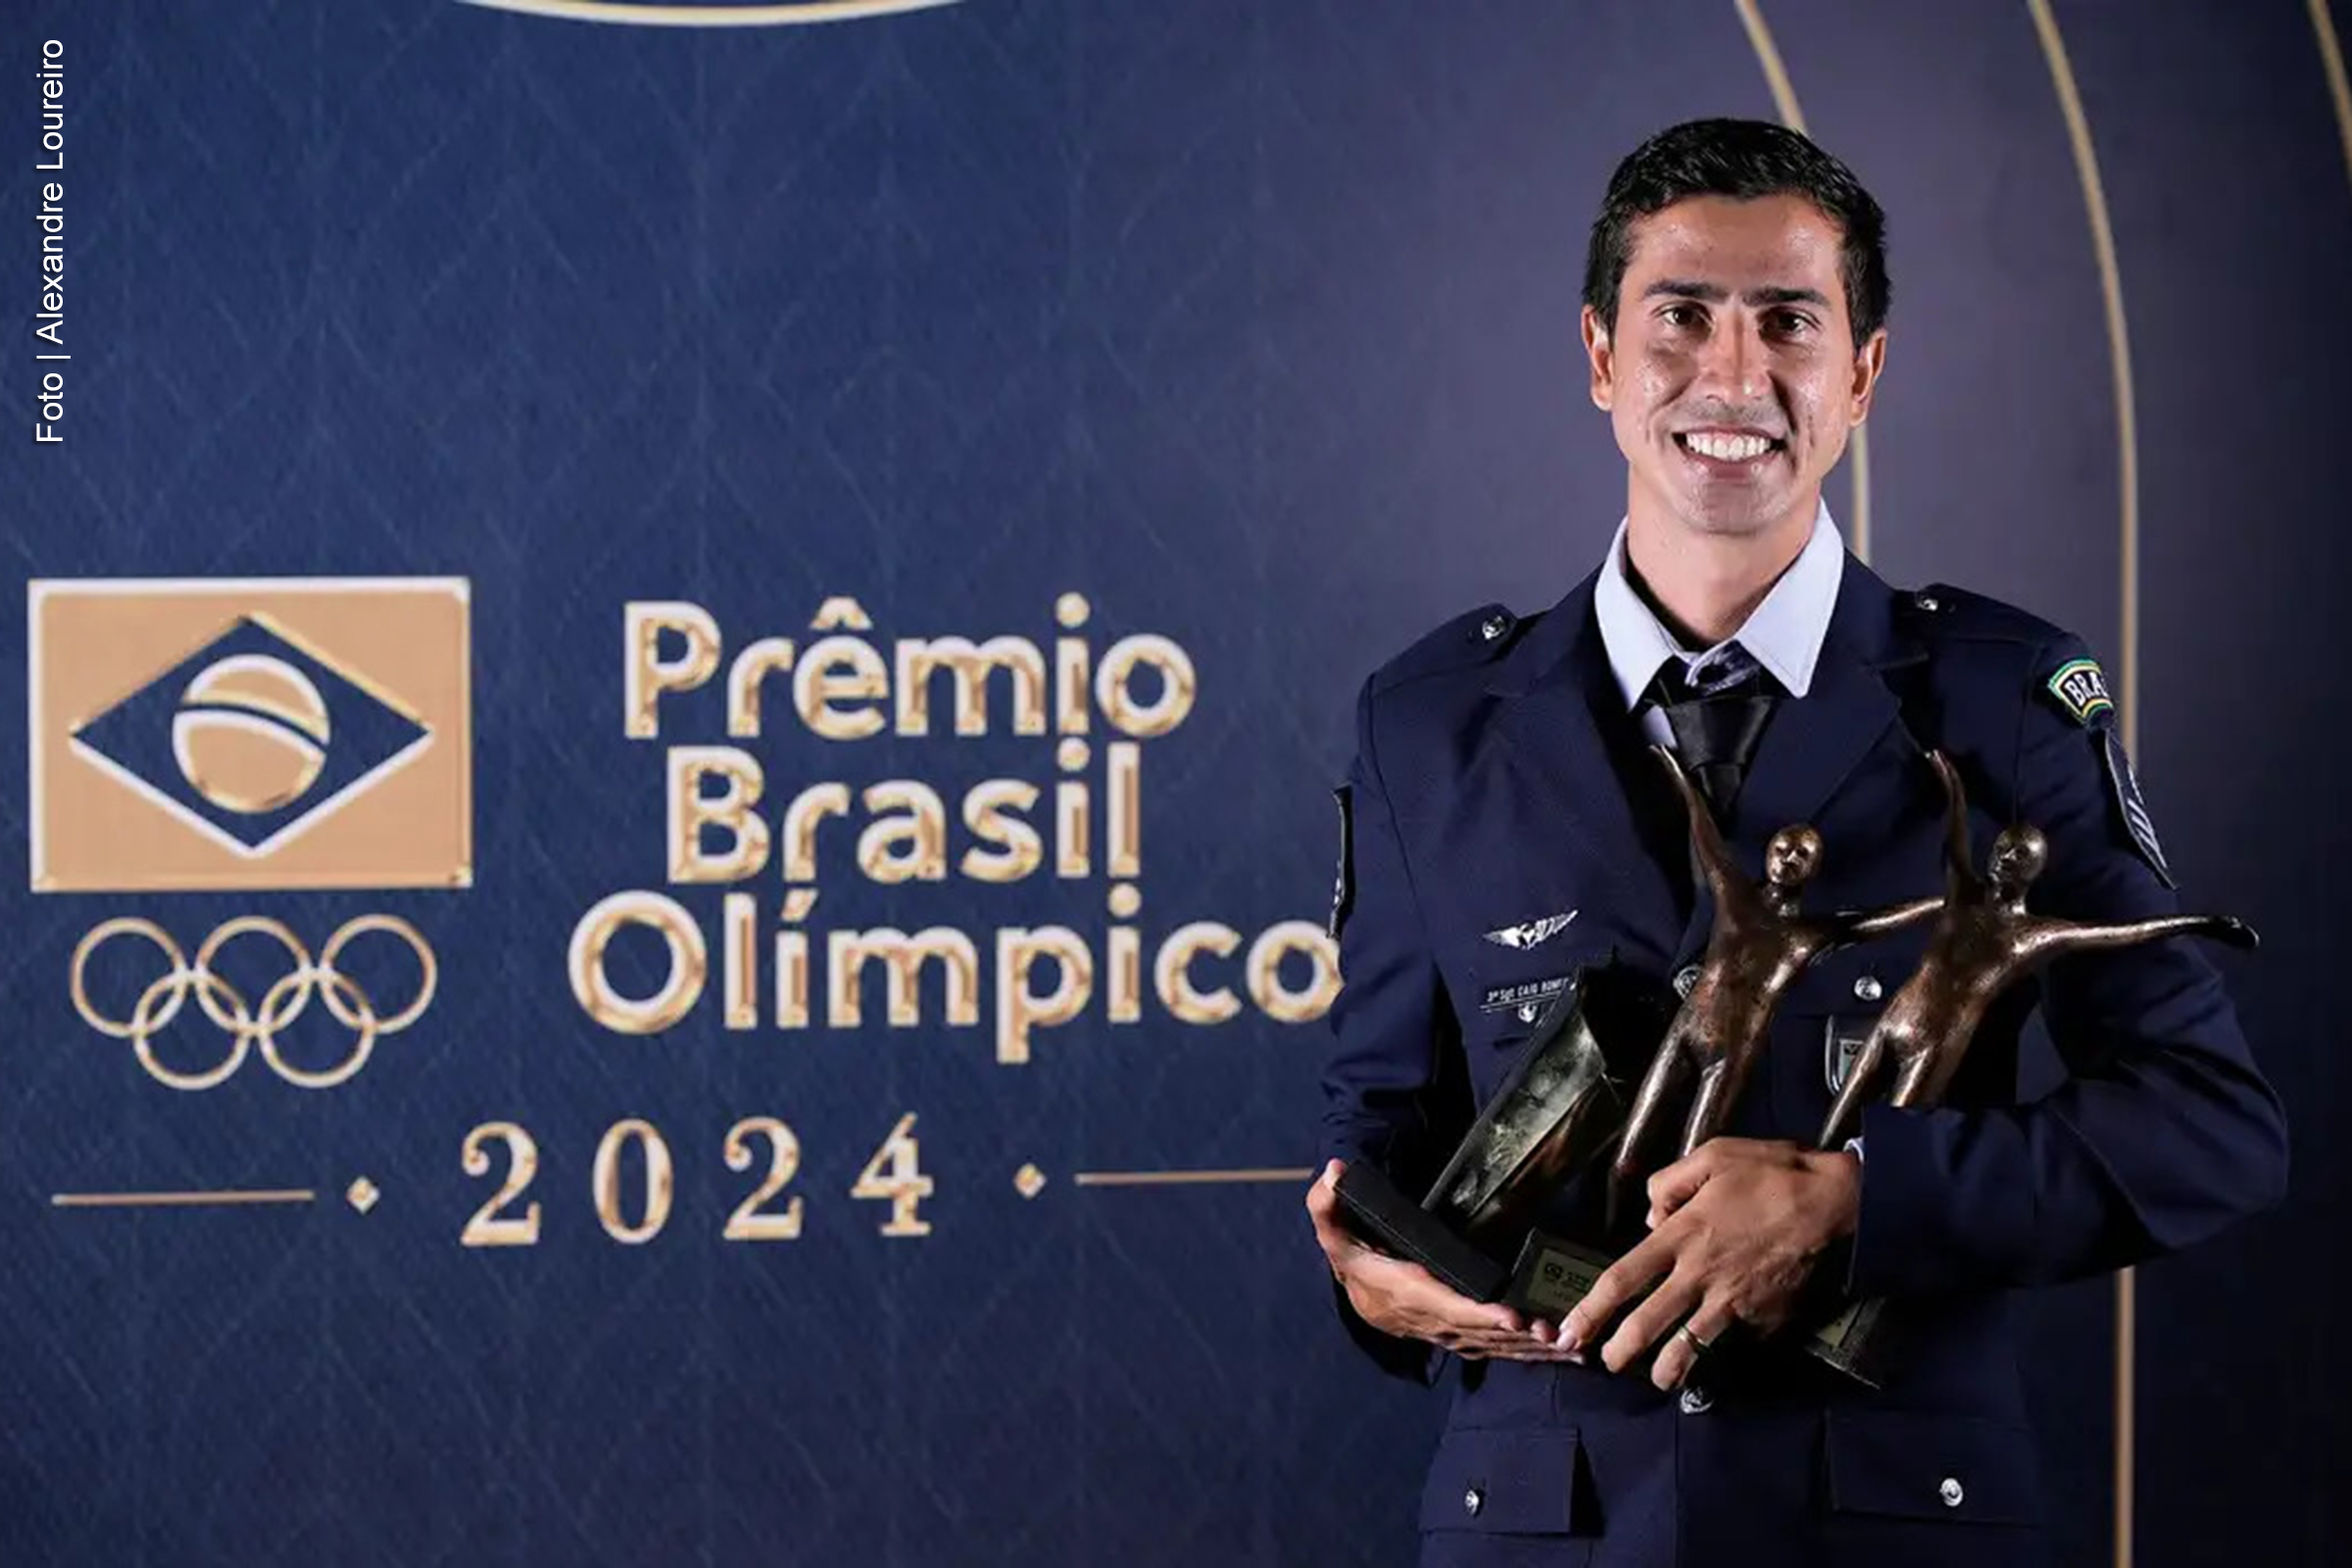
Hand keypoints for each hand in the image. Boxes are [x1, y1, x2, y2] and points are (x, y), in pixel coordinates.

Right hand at [1305, 1160, 1579, 1361]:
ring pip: (1494, 1346)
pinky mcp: (1461, 1336)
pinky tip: (1562, 1355)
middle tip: (1561, 1336)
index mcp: (1408, 1292)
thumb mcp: (1333, 1231)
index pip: (1446, 1305)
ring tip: (1574, 1349)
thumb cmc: (1352, 1257)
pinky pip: (1497, 1349)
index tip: (1511, 1316)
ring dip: (1533, 1350)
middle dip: (1520, 1336)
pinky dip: (1529, 1354)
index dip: (1478, 1313)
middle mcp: (1432, 1319)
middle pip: (1481, 1332)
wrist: (1356, 1292)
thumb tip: (1333, 1172)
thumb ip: (1327, 1204)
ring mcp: (1449, 1332)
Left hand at [1557, 1138, 1859, 1389]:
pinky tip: (1718, 1351)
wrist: (1836, 1201)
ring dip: (1668, 1369)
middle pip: (1647, 1324)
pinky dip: (1725, 1347)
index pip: (1622, 1278)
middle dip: (1620, 1352)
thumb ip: (1668, 1183)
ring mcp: (1734, 1301)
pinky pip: (1737, 1337)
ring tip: (1658, 1378)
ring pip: (1690, 1346)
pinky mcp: (1765, 1317)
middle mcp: (1700, 1274)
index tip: (1571, 1332)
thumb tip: (1649, 1216)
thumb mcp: (1711, 1155)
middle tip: (1606, 1364)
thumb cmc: (1772, 1172)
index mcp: (1682, 1235)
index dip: (1591, 1310)